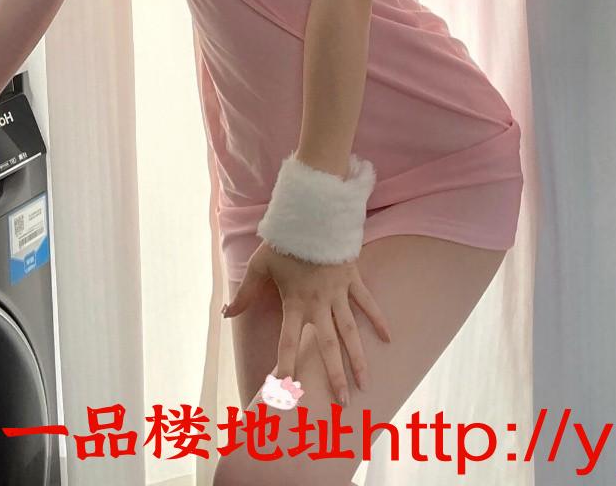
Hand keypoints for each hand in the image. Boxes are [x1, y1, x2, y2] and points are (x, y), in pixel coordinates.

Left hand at [222, 239, 391, 405]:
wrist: (314, 211)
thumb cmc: (286, 239)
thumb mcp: (260, 264)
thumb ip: (246, 293)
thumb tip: (227, 314)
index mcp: (294, 302)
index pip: (288, 343)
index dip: (286, 368)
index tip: (285, 392)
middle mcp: (318, 303)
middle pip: (328, 346)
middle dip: (334, 375)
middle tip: (342, 403)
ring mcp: (338, 292)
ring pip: (350, 332)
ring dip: (358, 359)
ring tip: (365, 384)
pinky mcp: (352, 278)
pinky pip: (367, 303)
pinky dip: (378, 319)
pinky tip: (388, 339)